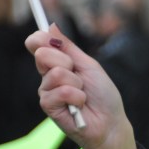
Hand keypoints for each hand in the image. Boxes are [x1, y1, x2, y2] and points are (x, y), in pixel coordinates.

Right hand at [25, 23, 136, 148]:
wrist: (110, 123)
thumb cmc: (103, 96)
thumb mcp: (89, 66)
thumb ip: (69, 47)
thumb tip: (50, 26)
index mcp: (58, 64)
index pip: (37, 44)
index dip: (40, 38)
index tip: (49, 38)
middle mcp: (49, 76)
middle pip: (43, 53)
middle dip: (66, 62)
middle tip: (80, 76)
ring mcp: (47, 91)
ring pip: (55, 73)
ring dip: (76, 84)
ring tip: (83, 95)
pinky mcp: (48, 106)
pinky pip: (60, 91)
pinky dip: (76, 97)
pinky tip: (80, 106)